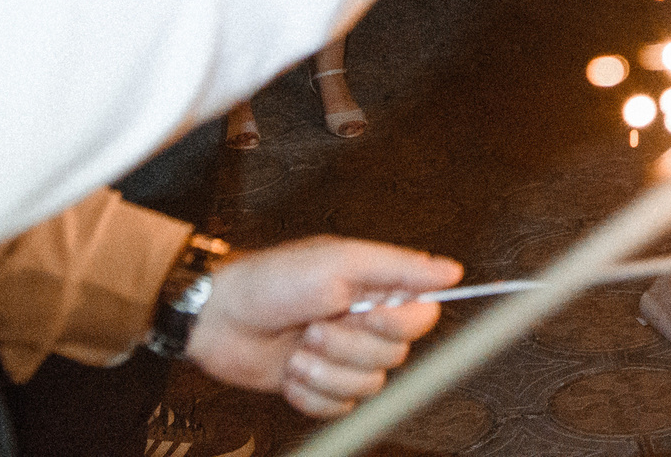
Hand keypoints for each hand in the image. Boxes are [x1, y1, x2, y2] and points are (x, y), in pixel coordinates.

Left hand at [187, 236, 459, 418]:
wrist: (219, 319)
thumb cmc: (273, 280)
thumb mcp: (340, 261)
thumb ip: (400, 267)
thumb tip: (451, 270)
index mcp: (377, 289)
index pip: (423, 316)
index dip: (400, 322)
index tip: (370, 313)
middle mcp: (365, 324)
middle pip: (396, 356)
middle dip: (350, 346)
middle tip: (316, 325)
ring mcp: (343, 357)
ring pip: (368, 387)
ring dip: (326, 371)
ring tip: (298, 348)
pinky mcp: (320, 386)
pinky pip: (338, 409)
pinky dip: (311, 394)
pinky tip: (290, 372)